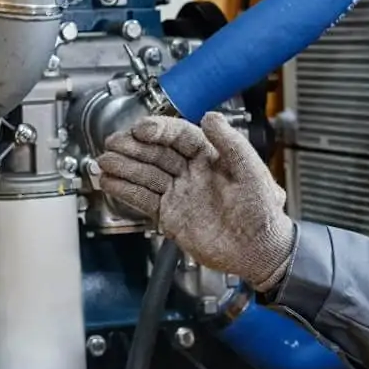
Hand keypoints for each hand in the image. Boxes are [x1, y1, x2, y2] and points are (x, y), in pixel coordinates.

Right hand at [98, 112, 296, 292]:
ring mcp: (180, 193)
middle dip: (133, 147)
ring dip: (124, 167)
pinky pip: (144, 200)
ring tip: (104, 162)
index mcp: (212, 157)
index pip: (180, 135)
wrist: (260, 252)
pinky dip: (126, 191)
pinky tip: (109, 183)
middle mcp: (192, 173)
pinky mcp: (171, 215)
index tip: (142, 130)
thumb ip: (231, 143)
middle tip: (113, 143)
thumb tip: (210, 116)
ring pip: (146, 174)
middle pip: (157, 153)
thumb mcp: (253, 172)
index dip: (160, 130)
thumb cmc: (264, 213)